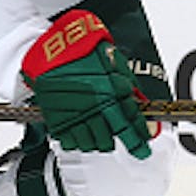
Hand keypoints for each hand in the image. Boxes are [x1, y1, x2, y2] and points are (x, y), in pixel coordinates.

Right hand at [21, 10, 151, 159]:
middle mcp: (93, 108)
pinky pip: (69, 142)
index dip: (139, 142)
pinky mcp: (56, 118)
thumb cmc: (83, 48)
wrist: (53, 45)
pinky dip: (76, 141)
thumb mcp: (115, 62)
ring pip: (89, 145)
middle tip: (117, 135)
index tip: (142, 150)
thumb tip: (141, 102)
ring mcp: (73, 115)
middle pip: (108, 141)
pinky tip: (80, 131)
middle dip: (115, 141)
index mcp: (111, 94)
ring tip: (98, 131)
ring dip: (97, 142)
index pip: (130, 127)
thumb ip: (129, 85)